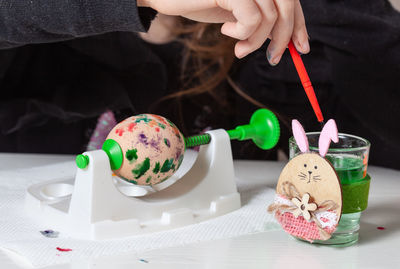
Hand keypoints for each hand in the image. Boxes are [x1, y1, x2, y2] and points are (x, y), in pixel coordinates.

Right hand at [138, 0, 308, 63]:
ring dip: (256, 41)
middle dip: (283, 38)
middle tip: (273, 58)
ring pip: (270, 17)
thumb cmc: (197, 0)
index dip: (300, 25)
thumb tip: (283, 38)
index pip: (290, 0)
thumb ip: (258, 17)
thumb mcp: (235, 11)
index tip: (301, 48)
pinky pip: (252, 19)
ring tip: (239, 49)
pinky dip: (243, 33)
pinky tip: (226, 31)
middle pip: (287, 6)